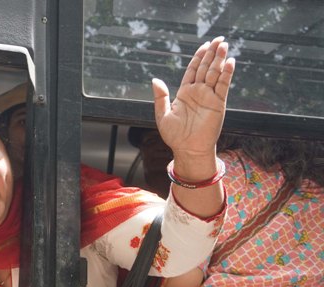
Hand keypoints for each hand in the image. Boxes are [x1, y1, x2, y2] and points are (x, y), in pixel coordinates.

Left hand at [153, 37, 235, 169]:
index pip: (193, 70)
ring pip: (215, 74)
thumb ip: (160, 97)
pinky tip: (229, 62)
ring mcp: (209, 97)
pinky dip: (226, 74)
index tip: (204, 45)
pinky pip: (223, 86)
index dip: (198, 57)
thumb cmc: (174, 135)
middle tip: (218, 39)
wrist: (188, 149)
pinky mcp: (218, 104)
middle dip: (211, 53)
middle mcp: (198, 92)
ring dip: (219, 60)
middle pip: (205, 68)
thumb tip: (155, 80)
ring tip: (224, 45)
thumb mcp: (163, 115)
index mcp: (184, 93)